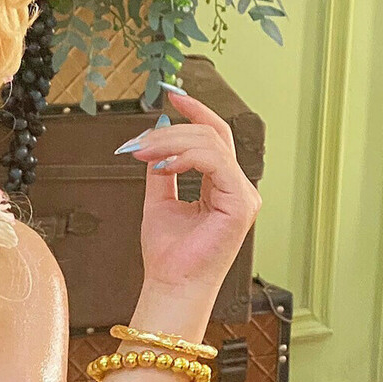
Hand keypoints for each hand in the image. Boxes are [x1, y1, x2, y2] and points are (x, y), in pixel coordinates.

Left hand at [120, 85, 261, 304]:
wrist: (170, 285)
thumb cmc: (169, 255)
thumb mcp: (159, 200)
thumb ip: (162, 169)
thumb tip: (155, 139)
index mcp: (224, 186)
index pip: (216, 137)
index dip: (197, 112)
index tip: (173, 96)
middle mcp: (238, 188)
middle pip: (212, 135)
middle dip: (171, 130)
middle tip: (139, 141)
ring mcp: (243, 196)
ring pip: (211, 144)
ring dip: (171, 142)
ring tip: (143, 153)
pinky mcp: (240, 204)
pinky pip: (215, 162)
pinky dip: (185, 156)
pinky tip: (164, 165)